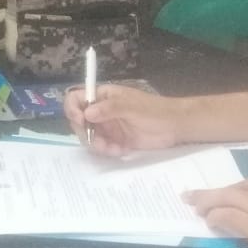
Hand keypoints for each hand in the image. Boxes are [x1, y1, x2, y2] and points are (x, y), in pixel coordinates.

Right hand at [67, 84, 185, 156]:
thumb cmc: (154, 110)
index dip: (73, 109)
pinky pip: (102, 147)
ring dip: (98, 145)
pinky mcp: (115, 140)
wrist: (174, 126)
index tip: (80, 121)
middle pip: (79, 121)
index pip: (77, 98)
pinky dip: (108, 150)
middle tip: (99, 142)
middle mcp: (101, 111)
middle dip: (86, 133)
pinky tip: (122, 150)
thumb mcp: (131, 106)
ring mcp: (108, 126)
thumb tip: (86, 113)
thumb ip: (109, 109)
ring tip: (114, 148)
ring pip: (89, 137)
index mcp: (103, 96)